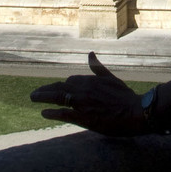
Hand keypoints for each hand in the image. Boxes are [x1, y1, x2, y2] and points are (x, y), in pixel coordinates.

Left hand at [29, 52, 148, 136]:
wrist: (136, 112)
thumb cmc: (126, 97)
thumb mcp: (111, 78)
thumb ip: (98, 68)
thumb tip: (90, 54)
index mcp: (90, 80)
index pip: (69, 81)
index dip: (59, 85)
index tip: (52, 89)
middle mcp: (84, 89)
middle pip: (59, 87)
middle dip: (46, 90)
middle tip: (35, 94)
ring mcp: (83, 103)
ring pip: (58, 97)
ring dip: (43, 97)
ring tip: (33, 98)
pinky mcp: (84, 117)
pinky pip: (64, 113)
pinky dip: (52, 112)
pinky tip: (43, 113)